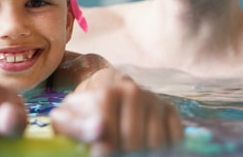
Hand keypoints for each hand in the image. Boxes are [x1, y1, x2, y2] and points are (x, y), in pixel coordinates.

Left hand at [50, 76, 182, 155]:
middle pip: (134, 143)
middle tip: (113, 150)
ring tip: (127, 147)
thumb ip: (77, 127)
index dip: (103, 151)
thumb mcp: (68, 118)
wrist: (102, 91)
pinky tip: (146, 145)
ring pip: (156, 143)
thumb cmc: (83, 112)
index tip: (97, 151)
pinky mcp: (169, 109)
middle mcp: (133, 92)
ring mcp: (153, 100)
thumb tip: (99, 130)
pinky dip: (164, 148)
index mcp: (107, 93)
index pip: (111, 137)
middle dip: (122, 152)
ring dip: (143, 152)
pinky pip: (174, 138)